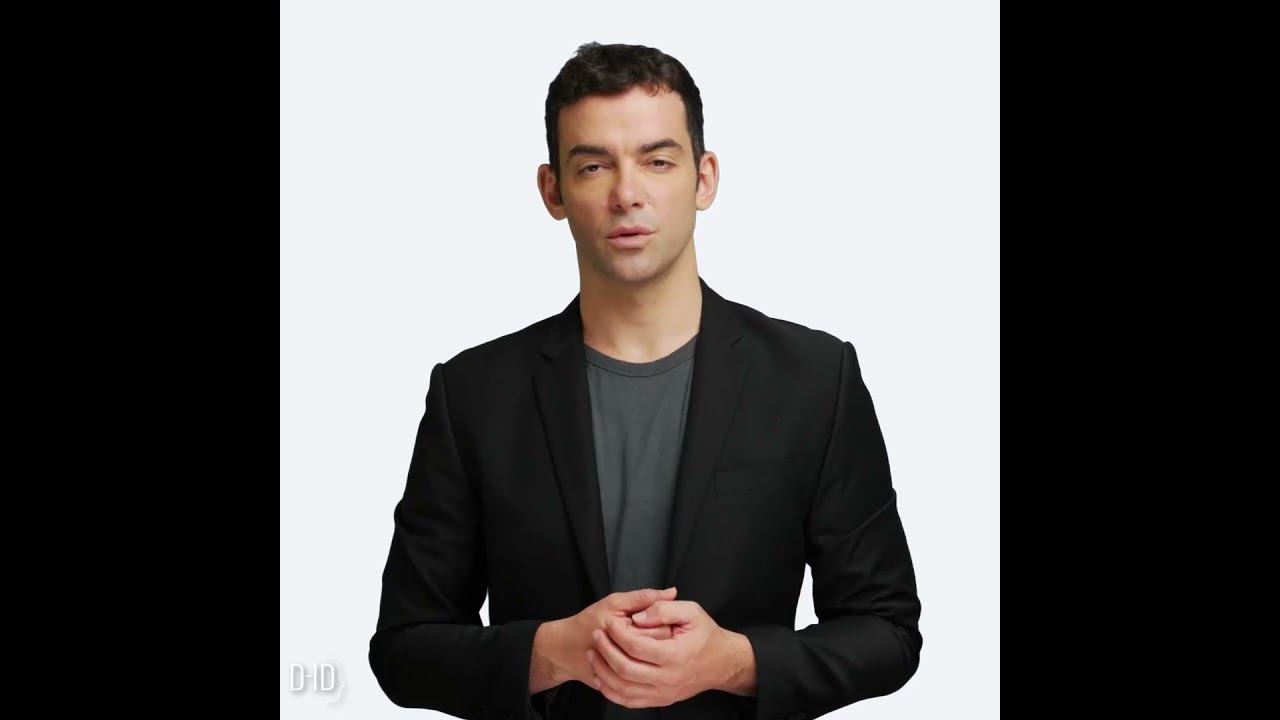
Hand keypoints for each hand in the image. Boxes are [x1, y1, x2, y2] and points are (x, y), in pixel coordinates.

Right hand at [556, 587, 678, 687]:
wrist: (564, 651)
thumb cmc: (587, 623)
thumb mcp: (613, 603)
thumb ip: (643, 597)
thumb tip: (672, 592)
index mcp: (630, 633)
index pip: (663, 629)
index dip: (661, 621)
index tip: (650, 617)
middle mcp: (633, 658)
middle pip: (662, 648)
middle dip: (658, 638)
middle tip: (645, 630)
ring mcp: (629, 676)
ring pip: (655, 665)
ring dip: (652, 655)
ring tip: (642, 644)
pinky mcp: (625, 687)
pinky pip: (644, 679)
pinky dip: (643, 669)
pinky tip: (636, 659)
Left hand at [586, 598, 746, 708]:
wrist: (722, 663)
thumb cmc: (706, 635)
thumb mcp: (692, 611)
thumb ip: (663, 609)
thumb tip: (637, 617)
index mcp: (675, 655)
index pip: (636, 647)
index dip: (617, 634)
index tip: (609, 622)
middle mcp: (668, 678)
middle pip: (625, 669)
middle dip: (606, 651)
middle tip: (596, 635)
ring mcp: (663, 693)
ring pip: (623, 689)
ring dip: (603, 672)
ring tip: (594, 653)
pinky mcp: (660, 700)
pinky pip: (629, 701)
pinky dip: (611, 691)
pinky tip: (602, 676)